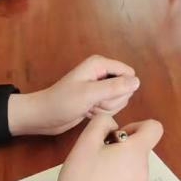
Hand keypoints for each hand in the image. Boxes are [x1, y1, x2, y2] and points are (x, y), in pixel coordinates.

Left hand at [7, 56, 140, 136]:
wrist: (43, 117)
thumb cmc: (62, 102)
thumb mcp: (89, 94)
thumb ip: (115, 87)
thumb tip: (137, 81)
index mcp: (100, 64)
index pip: (128, 73)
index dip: (122, 88)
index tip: (104, 96)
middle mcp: (102, 72)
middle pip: (125, 87)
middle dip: (112, 101)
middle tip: (93, 103)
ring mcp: (99, 86)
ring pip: (119, 99)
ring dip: (106, 108)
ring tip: (89, 108)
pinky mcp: (97, 98)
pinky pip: (111, 106)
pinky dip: (101, 112)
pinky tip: (88, 112)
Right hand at [51, 116, 162, 180]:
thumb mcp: (84, 145)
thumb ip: (100, 124)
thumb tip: (112, 124)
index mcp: (136, 153)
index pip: (154, 128)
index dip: (136, 127)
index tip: (117, 137)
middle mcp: (144, 173)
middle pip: (138, 153)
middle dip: (120, 152)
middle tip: (98, 161)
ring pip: (133, 173)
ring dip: (118, 171)